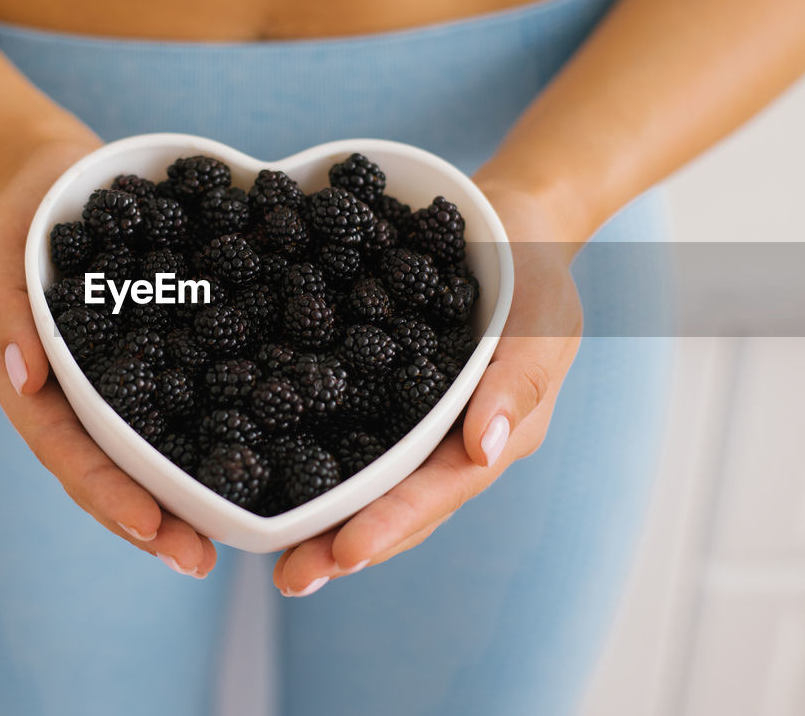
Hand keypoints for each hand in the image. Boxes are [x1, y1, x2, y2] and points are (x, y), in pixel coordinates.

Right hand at [0, 138, 218, 577]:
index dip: (105, 493)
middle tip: (200, 559)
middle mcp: (70, 396)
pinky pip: (176, 403)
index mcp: (29, 380)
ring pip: (142, 452)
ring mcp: (111, 383)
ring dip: (179, 495)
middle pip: (107, 470)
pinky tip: (251, 458)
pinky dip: (205, 435)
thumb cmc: (21, 212)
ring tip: (225, 536)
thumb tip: (24, 380)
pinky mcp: (151, 359)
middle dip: (151, 519)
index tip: (152, 528)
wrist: (60, 177)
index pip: (65, 450)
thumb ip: (3, 306)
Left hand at [272, 181, 582, 595]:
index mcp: (488, 437)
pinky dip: (307, 453)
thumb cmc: (534, 274)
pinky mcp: (379, 392)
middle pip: (394, 505)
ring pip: (365, 480)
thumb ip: (518, 383)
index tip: (344, 554)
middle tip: (290, 578)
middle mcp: (445, 443)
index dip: (392, 524)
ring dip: (322, 516)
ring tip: (270, 553)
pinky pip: (344, 429)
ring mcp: (410, 422)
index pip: (438, 492)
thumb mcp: (542, 320)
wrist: (508, 226)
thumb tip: (484, 450)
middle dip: (344, 544)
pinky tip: (262, 470)